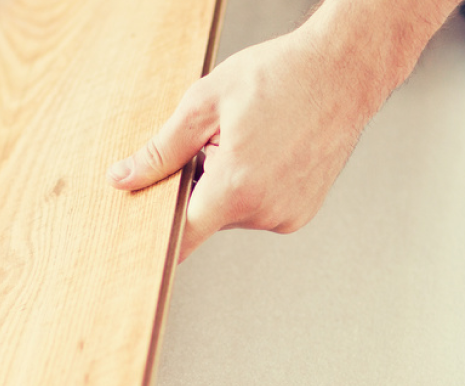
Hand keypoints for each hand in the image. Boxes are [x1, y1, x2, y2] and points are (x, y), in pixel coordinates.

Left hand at [106, 1, 448, 259]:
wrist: (343, 70)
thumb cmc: (279, 76)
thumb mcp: (204, 104)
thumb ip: (160, 150)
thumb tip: (121, 179)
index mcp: (236, 188)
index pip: (180, 236)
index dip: (156, 233)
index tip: (140, 228)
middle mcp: (265, 212)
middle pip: (205, 216)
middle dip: (197, 184)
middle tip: (214, 139)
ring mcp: (288, 215)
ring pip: (232, 211)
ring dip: (227, 183)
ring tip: (251, 137)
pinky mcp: (302, 212)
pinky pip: (259, 208)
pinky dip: (253, 186)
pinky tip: (268, 149)